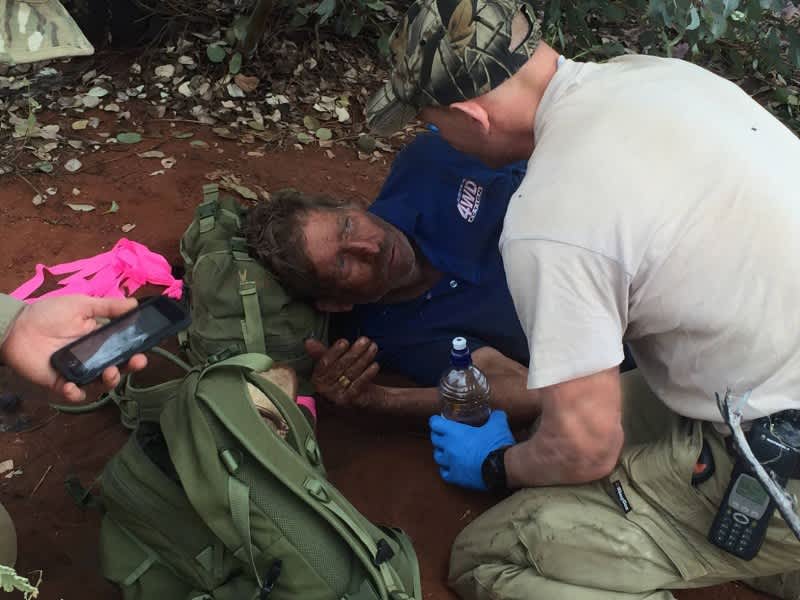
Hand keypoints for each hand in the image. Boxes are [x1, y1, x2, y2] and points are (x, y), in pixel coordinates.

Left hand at [0, 295, 148, 402]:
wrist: (17, 326)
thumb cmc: (48, 314)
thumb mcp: (81, 305)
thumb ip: (108, 307)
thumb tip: (135, 304)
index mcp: (100, 340)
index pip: (123, 350)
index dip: (135, 352)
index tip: (144, 351)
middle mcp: (92, 359)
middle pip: (117, 369)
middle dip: (130, 368)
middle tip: (136, 361)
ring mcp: (78, 372)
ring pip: (100, 385)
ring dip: (109, 382)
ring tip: (110, 373)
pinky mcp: (60, 384)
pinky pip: (73, 394)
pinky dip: (76, 394)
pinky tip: (73, 387)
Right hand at [305, 337, 380, 408]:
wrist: (360, 398)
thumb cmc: (343, 376)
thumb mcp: (333, 363)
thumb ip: (322, 352)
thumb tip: (308, 341)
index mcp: (317, 378)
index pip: (324, 363)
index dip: (334, 351)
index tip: (344, 342)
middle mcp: (324, 389)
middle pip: (339, 367)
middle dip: (353, 352)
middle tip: (364, 340)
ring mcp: (336, 397)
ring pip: (350, 374)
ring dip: (364, 359)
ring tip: (373, 347)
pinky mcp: (350, 401)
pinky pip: (359, 385)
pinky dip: (368, 374)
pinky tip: (375, 364)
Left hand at [429, 410, 514, 489]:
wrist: (502, 467)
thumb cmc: (496, 444)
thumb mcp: (498, 425)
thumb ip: (495, 417)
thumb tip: (496, 414)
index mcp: (455, 432)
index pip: (435, 424)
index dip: (436, 421)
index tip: (438, 420)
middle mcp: (449, 447)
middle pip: (434, 439)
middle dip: (438, 436)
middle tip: (444, 434)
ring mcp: (451, 463)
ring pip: (437, 457)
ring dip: (441, 452)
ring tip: (446, 451)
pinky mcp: (456, 478)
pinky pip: (444, 473)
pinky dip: (446, 469)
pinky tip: (451, 467)